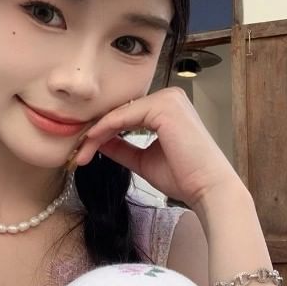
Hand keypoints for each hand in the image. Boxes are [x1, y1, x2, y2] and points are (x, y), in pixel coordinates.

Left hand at [72, 87, 242, 208]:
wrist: (208, 189)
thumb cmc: (184, 176)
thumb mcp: (144, 159)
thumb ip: (122, 148)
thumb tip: (98, 142)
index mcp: (167, 106)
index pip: (127, 114)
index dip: (103, 131)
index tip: (84, 151)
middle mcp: (169, 96)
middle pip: (121, 111)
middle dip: (96, 131)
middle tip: (77, 151)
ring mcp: (167, 98)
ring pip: (119, 113)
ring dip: (96, 132)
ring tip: (80, 152)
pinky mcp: (163, 106)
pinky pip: (123, 117)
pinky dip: (104, 130)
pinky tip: (91, 143)